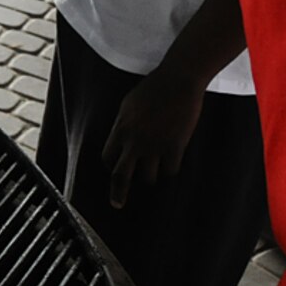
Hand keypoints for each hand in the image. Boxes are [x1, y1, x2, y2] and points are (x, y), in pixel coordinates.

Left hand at [101, 65, 205, 208]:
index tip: (116, 168)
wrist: (178, 81)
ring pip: (148, 177)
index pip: (108, 158)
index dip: (111, 165)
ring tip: (156, 172)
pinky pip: (170, 171)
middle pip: (120, 175)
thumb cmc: (153, 88)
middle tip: (117, 205)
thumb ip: (124, 125)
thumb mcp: (129, 105)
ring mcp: (155, 145)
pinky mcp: (175, 146)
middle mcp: (134, 141)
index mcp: (120, 129)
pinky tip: (172, 166)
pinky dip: (170, 171)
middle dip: (117, 193)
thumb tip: (122, 139)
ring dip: (151, 177)